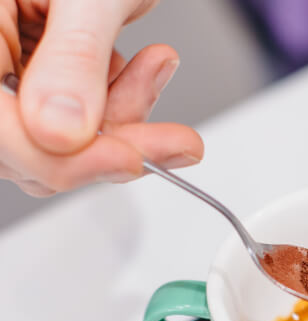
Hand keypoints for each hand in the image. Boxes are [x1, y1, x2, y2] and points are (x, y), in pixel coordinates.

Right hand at [0, 0, 203, 195]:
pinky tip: (144, 67)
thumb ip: (73, 58)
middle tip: (175, 138)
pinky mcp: (34, 76)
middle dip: (109, 141)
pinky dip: (118, 101)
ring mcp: (4, 69)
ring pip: (57, 142)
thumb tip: (62, 134)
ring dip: (122, 117)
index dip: (64, 160)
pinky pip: (75, 119)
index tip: (132, 159)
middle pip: (27, 148)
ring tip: (156, 66)